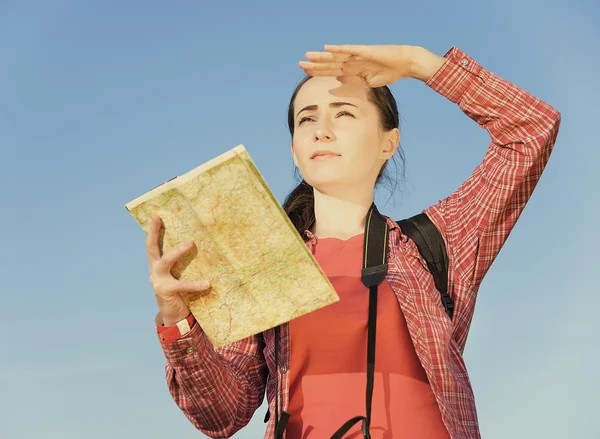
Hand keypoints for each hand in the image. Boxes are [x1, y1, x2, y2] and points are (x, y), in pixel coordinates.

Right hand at [146, 214, 210, 325]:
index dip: (152, 230)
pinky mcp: (166, 291)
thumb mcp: (178, 273)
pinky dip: (195, 284)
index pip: (152, 244)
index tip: (156, 214)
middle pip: (151, 248)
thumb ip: (183, 262)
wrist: (174, 314)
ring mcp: (158, 281)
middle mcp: (154, 270)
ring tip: (190, 243)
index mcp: (156, 264)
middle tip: (160, 218)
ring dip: (177, 251)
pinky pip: (182, 285)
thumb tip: (199, 242)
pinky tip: (207, 283)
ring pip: (166, 261)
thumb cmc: (180, 289)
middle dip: (154, 233)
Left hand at [298, 45, 444, 86]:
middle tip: (299, 64)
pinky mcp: (365, 51)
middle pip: (330, 64)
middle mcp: (352, 61)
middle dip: (315, 65)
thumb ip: (352, 82)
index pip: (331, 71)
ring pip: (336, 57)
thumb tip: (337, 81)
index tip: (305, 72)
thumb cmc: (389, 73)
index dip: (318, 72)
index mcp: (352, 70)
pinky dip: (338, 49)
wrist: (405, 64)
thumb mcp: (367, 82)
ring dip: (322, 57)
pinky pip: (349, 50)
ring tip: (307, 56)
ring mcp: (358, 56)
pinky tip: (327, 48)